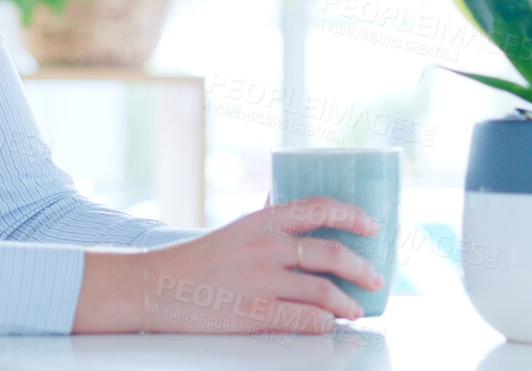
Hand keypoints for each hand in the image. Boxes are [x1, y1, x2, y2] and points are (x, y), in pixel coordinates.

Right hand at [73, 196, 385, 334]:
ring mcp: (261, 281)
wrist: (155, 286)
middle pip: (332, 253)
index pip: (321, 207)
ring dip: (347, 302)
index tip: (374, 226)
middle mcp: (266, 246)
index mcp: (264, 220)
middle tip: (376, 277)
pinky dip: (324, 322)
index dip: (354, 215)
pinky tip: (328, 323)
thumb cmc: (197, 259)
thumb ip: (272, 223)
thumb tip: (307, 217)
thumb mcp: (238, 229)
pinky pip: (303, 320)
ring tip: (355, 308)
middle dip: (363, 268)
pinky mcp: (253, 314)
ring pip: (323, 291)